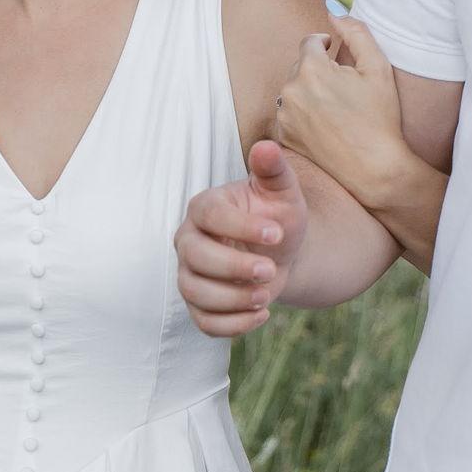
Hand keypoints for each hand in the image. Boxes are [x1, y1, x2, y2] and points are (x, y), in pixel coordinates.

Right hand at [176, 140, 308, 336]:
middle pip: (195, 257)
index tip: (277, 233)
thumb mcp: (282, 192)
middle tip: (270, 270)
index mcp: (205, 207)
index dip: (240, 226)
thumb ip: (274, 170)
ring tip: (267, 294)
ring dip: (233, 299)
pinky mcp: (199, 304)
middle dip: (234, 267)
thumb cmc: (277, 217)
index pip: (209, 215)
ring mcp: (190, 274)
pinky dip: (233, 325)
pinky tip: (262, 314)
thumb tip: (267, 146)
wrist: (280, 254)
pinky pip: (204, 322)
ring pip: (195, 292)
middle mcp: (189, 240)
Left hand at [274, 18, 411, 208]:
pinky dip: (303, 113)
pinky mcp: (284, 136)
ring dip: (309, 90)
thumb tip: (332, 10)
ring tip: (335, 107)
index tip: (336, 53)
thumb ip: (356, 31)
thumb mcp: (377, 67)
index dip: (326, 45)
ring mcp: (284, 115)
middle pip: (299, 65)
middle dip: (318, 69)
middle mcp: (290, 90)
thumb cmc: (380, 117)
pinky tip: (326, 124)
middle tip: (343, 87)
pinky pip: (290, 113)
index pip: (310, 42)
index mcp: (311, 68)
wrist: (374, 169)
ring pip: (293, 89)